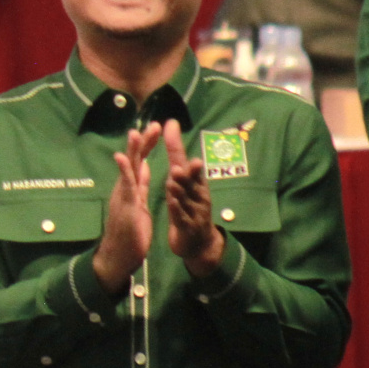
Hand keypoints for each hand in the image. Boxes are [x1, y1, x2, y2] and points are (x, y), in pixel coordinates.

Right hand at [92, 123, 159, 294]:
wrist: (118, 255)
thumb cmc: (130, 232)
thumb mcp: (139, 204)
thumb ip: (140, 185)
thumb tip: (145, 168)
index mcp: (132, 187)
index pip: (141, 161)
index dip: (148, 145)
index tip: (155, 128)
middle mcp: (126, 188)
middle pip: (135, 160)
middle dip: (143, 142)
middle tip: (152, 124)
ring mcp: (123, 196)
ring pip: (128, 169)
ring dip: (132, 151)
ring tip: (135, 133)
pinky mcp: (124, 206)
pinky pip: (125, 186)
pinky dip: (124, 171)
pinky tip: (122, 158)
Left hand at [160, 120, 225, 276]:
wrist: (198, 242)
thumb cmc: (189, 207)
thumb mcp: (184, 183)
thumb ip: (178, 159)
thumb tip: (171, 127)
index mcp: (193, 182)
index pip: (183, 159)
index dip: (175, 144)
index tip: (169, 125)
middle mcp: (197, 193)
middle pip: (191, 179)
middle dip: (186, 169)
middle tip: (179, 159)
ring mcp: (194, 211)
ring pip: (186, 198)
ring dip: (180, 188)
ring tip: (174, 177)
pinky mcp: (188, 226)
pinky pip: (182, 217)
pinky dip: (178, 210)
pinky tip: (172, 204)